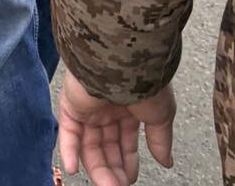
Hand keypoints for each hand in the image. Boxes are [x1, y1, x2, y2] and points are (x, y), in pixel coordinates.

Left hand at [58, 69, 174, 184]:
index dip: (128, 161)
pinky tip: (74, 169)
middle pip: (107, 146)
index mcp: (129, 105)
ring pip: (89, 144)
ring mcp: (88, 105)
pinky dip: (69, 151)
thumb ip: (161, 140)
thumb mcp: (161, 114)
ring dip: (97, 168)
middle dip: (113, 170)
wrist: (124, 60)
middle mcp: (107, 106)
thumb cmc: (146, 81)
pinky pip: (67, 131)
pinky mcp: (71, 103)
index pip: (125, 140)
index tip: (130, 179)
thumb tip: (166, 162)